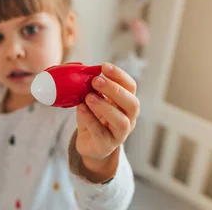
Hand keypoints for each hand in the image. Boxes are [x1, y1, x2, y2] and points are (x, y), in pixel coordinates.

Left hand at [75, 63, 139, 180]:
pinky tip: (81, 108)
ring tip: (88, 97)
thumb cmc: (92, 117)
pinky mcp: (106, 145)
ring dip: (105, 106)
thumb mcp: (91, 99)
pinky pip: (101, 132)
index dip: (120, 76)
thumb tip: (79, 70)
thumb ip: (89, 87)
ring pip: (121, 121)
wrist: (89, 144)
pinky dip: (90, 119)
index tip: (104, 66)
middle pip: (132, 103)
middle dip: (115, 90)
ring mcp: (120, 133)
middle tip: (96, 81)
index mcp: (125, 103)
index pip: (130, 87)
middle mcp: (128, 118)